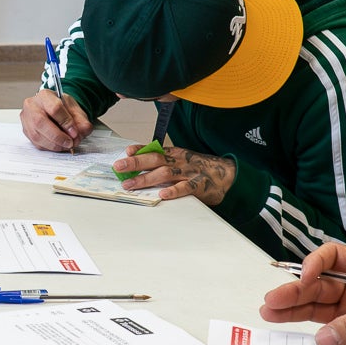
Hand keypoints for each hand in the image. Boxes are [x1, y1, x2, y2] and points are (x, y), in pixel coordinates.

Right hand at [19, 89, 92, 151]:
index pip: (54, 108)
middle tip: (70, 142)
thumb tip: (83, 130)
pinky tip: (59, 145)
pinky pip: (37, 143)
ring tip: (67, 145)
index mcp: (45, 95)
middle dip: (58, 136)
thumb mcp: (75, 109)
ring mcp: (26, 119)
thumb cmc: (62, 108)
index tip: (75, 131)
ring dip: (55, 144)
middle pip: (41, 122)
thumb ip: (81, 120)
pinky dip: (50, 147)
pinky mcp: (26, 132)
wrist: (55, 109)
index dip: (66, 122)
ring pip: (37, 135)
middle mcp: (32, 106)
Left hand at [116, 144, 234, 203]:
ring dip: (146, 178)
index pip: (154, 150)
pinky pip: (186, 188)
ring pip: (165, 173)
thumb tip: (135, 164)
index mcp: (174, 154)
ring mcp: (189, 172)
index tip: (127, 152)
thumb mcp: (179, 160)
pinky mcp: (199, 185)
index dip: (140, 150)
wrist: (226, 173)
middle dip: (136, 163)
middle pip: (155, 159)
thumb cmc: (197, 168)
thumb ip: (160, 162)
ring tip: (131, 184)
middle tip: (119, 167)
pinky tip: (162, 194)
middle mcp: (179, 161)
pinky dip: (174, 191)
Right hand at [260, 242, 345, 344]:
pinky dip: (308, 337)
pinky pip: (325, 336)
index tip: (305, 278)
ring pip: (316, 309)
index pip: (334, 258)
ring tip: (269, 314)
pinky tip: (291, 337)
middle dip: (294, 291)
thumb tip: (324, 337)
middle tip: (272, 301)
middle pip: (318, 285)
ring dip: (293, 311)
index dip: (316, 264)